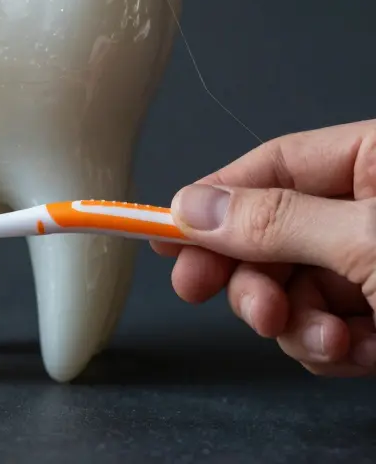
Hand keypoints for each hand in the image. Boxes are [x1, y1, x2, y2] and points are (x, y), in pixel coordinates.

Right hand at [152, 119, 375, 375]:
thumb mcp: (369, 244)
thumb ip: (278, 222)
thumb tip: (193, 206)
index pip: (276, 165)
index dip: (216, 202)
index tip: (166, 239)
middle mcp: (375, 206)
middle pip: (276, 234)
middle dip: (259, 282)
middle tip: (240, 306)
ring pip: (298, 290)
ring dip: (299, 327)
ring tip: (329, 342)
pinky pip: (330, 327)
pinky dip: (334, 350)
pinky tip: (360, 355)